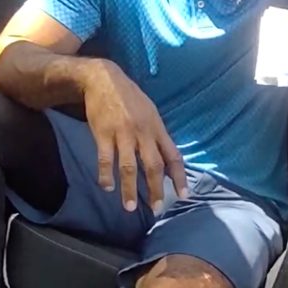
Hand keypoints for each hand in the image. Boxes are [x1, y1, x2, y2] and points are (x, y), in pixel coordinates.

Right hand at [82, 60, 188, 212]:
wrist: (103, 79)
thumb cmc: (129, 98)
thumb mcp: (150, 112)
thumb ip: (156, 135)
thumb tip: (164, 160)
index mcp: (157, 128)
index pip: (173, 156)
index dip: (179, 177)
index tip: (183, 195)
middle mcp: (143, 133)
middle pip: (153, 165)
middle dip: (155, 189)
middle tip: (157, 208)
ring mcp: (123, 133)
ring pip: (129, 166)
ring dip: (129, 189)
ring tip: (129, 207)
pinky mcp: (103, 133)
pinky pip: (105, 159)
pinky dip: (106, 175)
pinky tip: (107, 187)